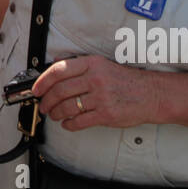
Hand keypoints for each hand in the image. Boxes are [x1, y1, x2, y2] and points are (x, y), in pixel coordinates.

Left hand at [33, 54, 162, 130]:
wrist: (151, 94)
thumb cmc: (126, 81)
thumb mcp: (103, 65)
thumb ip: (80, 66)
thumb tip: (55, 67)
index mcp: (92, 64)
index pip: (59, 70)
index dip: (43, 81)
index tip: (36, 89)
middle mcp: (96, 79)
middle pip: (60, 90)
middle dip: (47, 100)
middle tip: (43, 106)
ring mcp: (101, 97)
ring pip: (67, 107)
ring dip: (56, 113)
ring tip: (54, 115)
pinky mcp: (106, 114)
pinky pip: (80, 121)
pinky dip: (69, 124)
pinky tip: (67, 123)